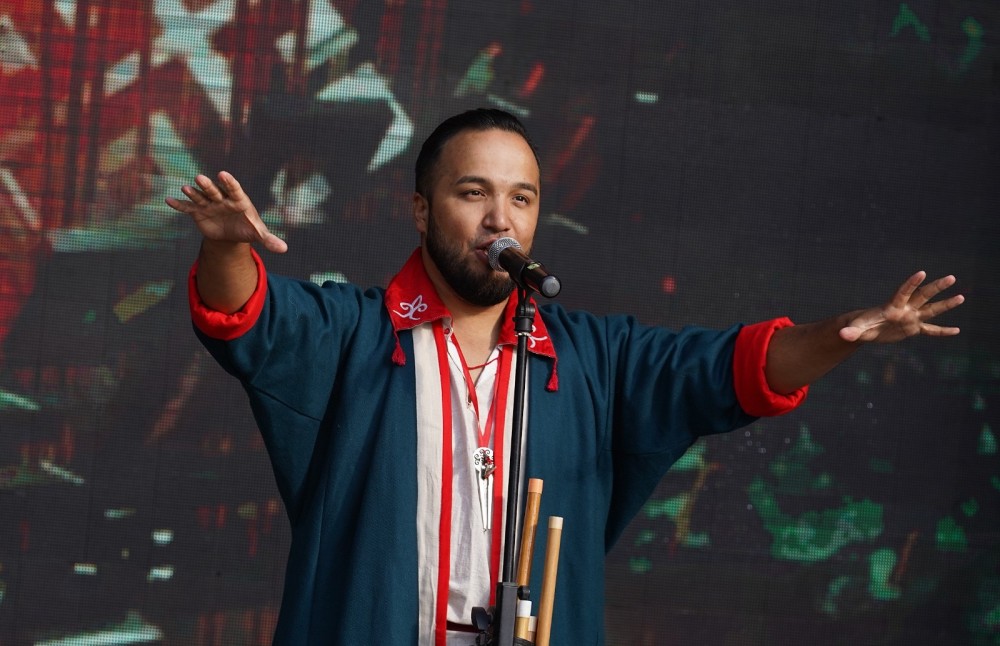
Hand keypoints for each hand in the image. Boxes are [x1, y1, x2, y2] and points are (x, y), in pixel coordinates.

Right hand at [166, 171, 286, 252]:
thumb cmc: (248, 228)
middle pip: (214, 190)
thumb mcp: (258, 234)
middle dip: (208, 185)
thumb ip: (269, 239)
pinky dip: (179, 205)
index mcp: (238, 199)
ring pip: (200, 196)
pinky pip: (187, 208)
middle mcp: (222, 198)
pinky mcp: (198, 212)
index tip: (223, 175)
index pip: (234, 189)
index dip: (229, 182)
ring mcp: (209, 204)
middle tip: (200, 178)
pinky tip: (168, 201)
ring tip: (185, 188)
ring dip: (192, 192)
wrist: (232, 233)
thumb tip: (284, 249)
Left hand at [839, 272, 963, 342]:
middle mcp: (905, 309)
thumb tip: (842, 334)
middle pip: (923, 296)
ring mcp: (910, 318)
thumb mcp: (855, 330)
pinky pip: (931, 330)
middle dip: (936, 287)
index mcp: (892, 306)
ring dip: (946, 304)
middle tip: (951, 277)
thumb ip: (851, 332)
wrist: (865, 329)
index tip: (922, 272)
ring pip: (931, 310)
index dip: (912, 283)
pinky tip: (956, 331)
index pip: (903, 292)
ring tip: (961, 297)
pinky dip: (942, 332)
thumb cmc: (859, 326)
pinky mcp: (912, 329)